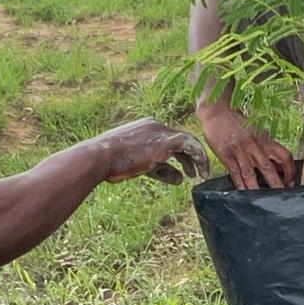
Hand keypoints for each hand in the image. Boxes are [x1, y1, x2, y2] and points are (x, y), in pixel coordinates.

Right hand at [95, 119, 210, 185]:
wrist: (101, 157)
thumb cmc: (112, 163)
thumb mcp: (140, 166)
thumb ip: (162, 171)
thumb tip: (180, 179)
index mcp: (146, 128)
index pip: (168, 140)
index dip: (178, 155)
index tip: (183, 169)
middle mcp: (155, 125)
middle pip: (180, 140)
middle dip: (189, 157)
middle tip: (195, 173)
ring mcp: (160, 131)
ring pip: (188, 141)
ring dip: (197, 159)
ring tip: (202, 174)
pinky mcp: (165, 141)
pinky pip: (190, 145)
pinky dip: (199, 157)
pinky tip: (202, 170)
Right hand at [199, 105, 295, 190]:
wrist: (217, 111)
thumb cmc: (237, 122)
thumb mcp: (256, 130)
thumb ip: (265, 146)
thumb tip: (277, 164)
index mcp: (264, 139)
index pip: (284, 156)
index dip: (290, 170)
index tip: (291, 181)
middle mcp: (254, 145)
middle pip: (269, 168)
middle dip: (276, 184)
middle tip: (281, 197)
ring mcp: (240, 151)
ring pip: (251, 174)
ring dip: (257, 189)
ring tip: (262, 201)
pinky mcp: (226, 155)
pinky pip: (235, 173)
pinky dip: (240, 185)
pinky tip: (244, 195)